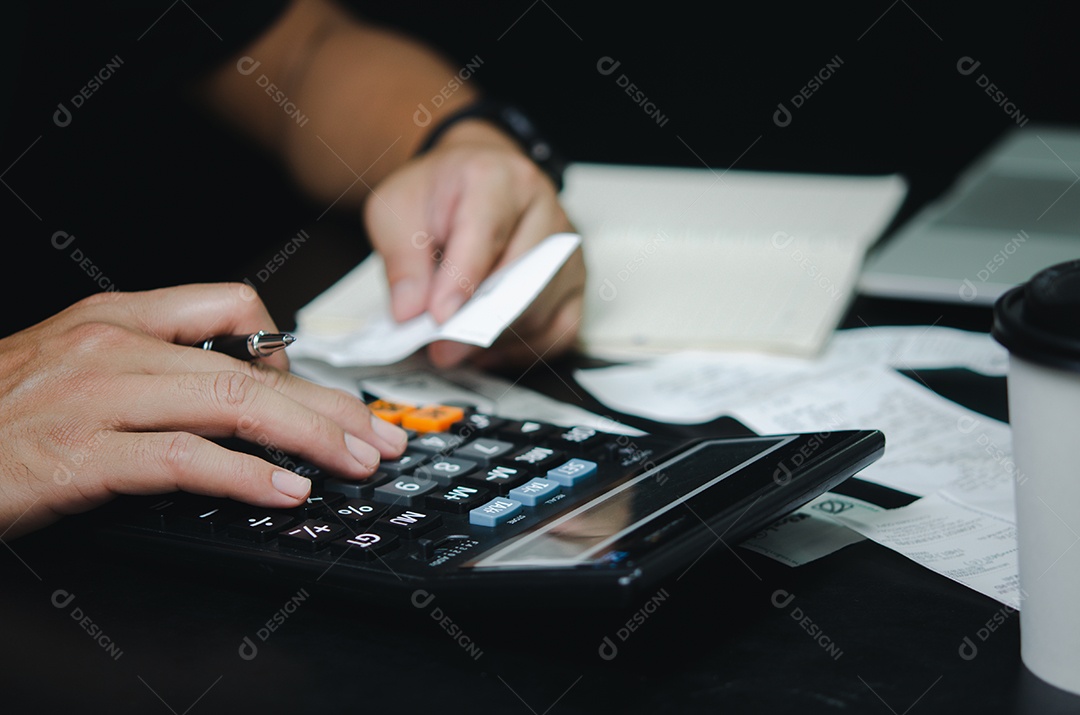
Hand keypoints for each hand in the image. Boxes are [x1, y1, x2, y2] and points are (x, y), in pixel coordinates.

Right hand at [0, 284, 407, 539]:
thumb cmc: (0, 414)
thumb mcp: (76, 368)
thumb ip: (154, 367)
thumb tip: (238, 392)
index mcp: (117, 318)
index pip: (229, 304)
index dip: (289, 348)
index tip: (323, 392)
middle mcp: (113, 346)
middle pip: (250, 366)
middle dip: (329, 404)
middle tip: (379, 434)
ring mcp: (95, 397)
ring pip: (232, 404)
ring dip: (310, 436)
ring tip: (358, 461)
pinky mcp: (79, 455)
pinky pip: (184, 459)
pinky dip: (246, 476)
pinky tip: (287, 490)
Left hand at [364, 119, 585, 368]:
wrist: (475, 178)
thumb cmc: (440, 193)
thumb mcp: (397, 210)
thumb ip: (402, 260)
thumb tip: (410, 313)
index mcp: (497, 179)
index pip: (486, 235)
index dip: (461, 282)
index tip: (438, 318)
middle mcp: (543, 208)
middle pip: (522, 279)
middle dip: (479, 323)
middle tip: (441, 350)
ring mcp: (566, 247)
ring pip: (542, 310)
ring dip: (498, 340)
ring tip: (457, 349)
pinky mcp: (574, 279)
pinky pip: (561, 329)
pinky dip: (525, 350)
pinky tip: (489, 351)